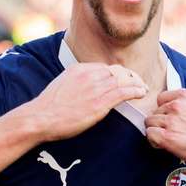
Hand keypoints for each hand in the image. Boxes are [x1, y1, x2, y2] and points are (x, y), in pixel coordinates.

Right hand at [26, 63, 146, 141]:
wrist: (42, 117)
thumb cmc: (48, 107)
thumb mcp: (61, 86)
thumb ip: (75, 83)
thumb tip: (83, 89)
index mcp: (79, 69)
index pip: (105, 68)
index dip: (117, 74)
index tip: (123, 79)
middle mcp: (90, 74)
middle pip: (117, 71)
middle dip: (129, 76)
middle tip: (137, 82)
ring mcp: (96, 87)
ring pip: (124, 80)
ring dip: (136, 83)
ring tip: (143, 88)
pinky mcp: (101, 101)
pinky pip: (124, 92)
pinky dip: (135, 91)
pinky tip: (141, 93)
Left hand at [144, 86, 185, 169]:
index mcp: (185, 95)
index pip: (161, 98)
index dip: (164, 110)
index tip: (170, 118)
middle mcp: (176, 106)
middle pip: (155, 112)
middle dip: (161, 122)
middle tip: (171, 131)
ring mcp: (171, 121)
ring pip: (150, 123)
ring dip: (156, 131)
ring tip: (167, 138)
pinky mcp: (168, 137)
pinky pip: (150, 134)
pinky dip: (154, 140)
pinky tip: (164, 144)